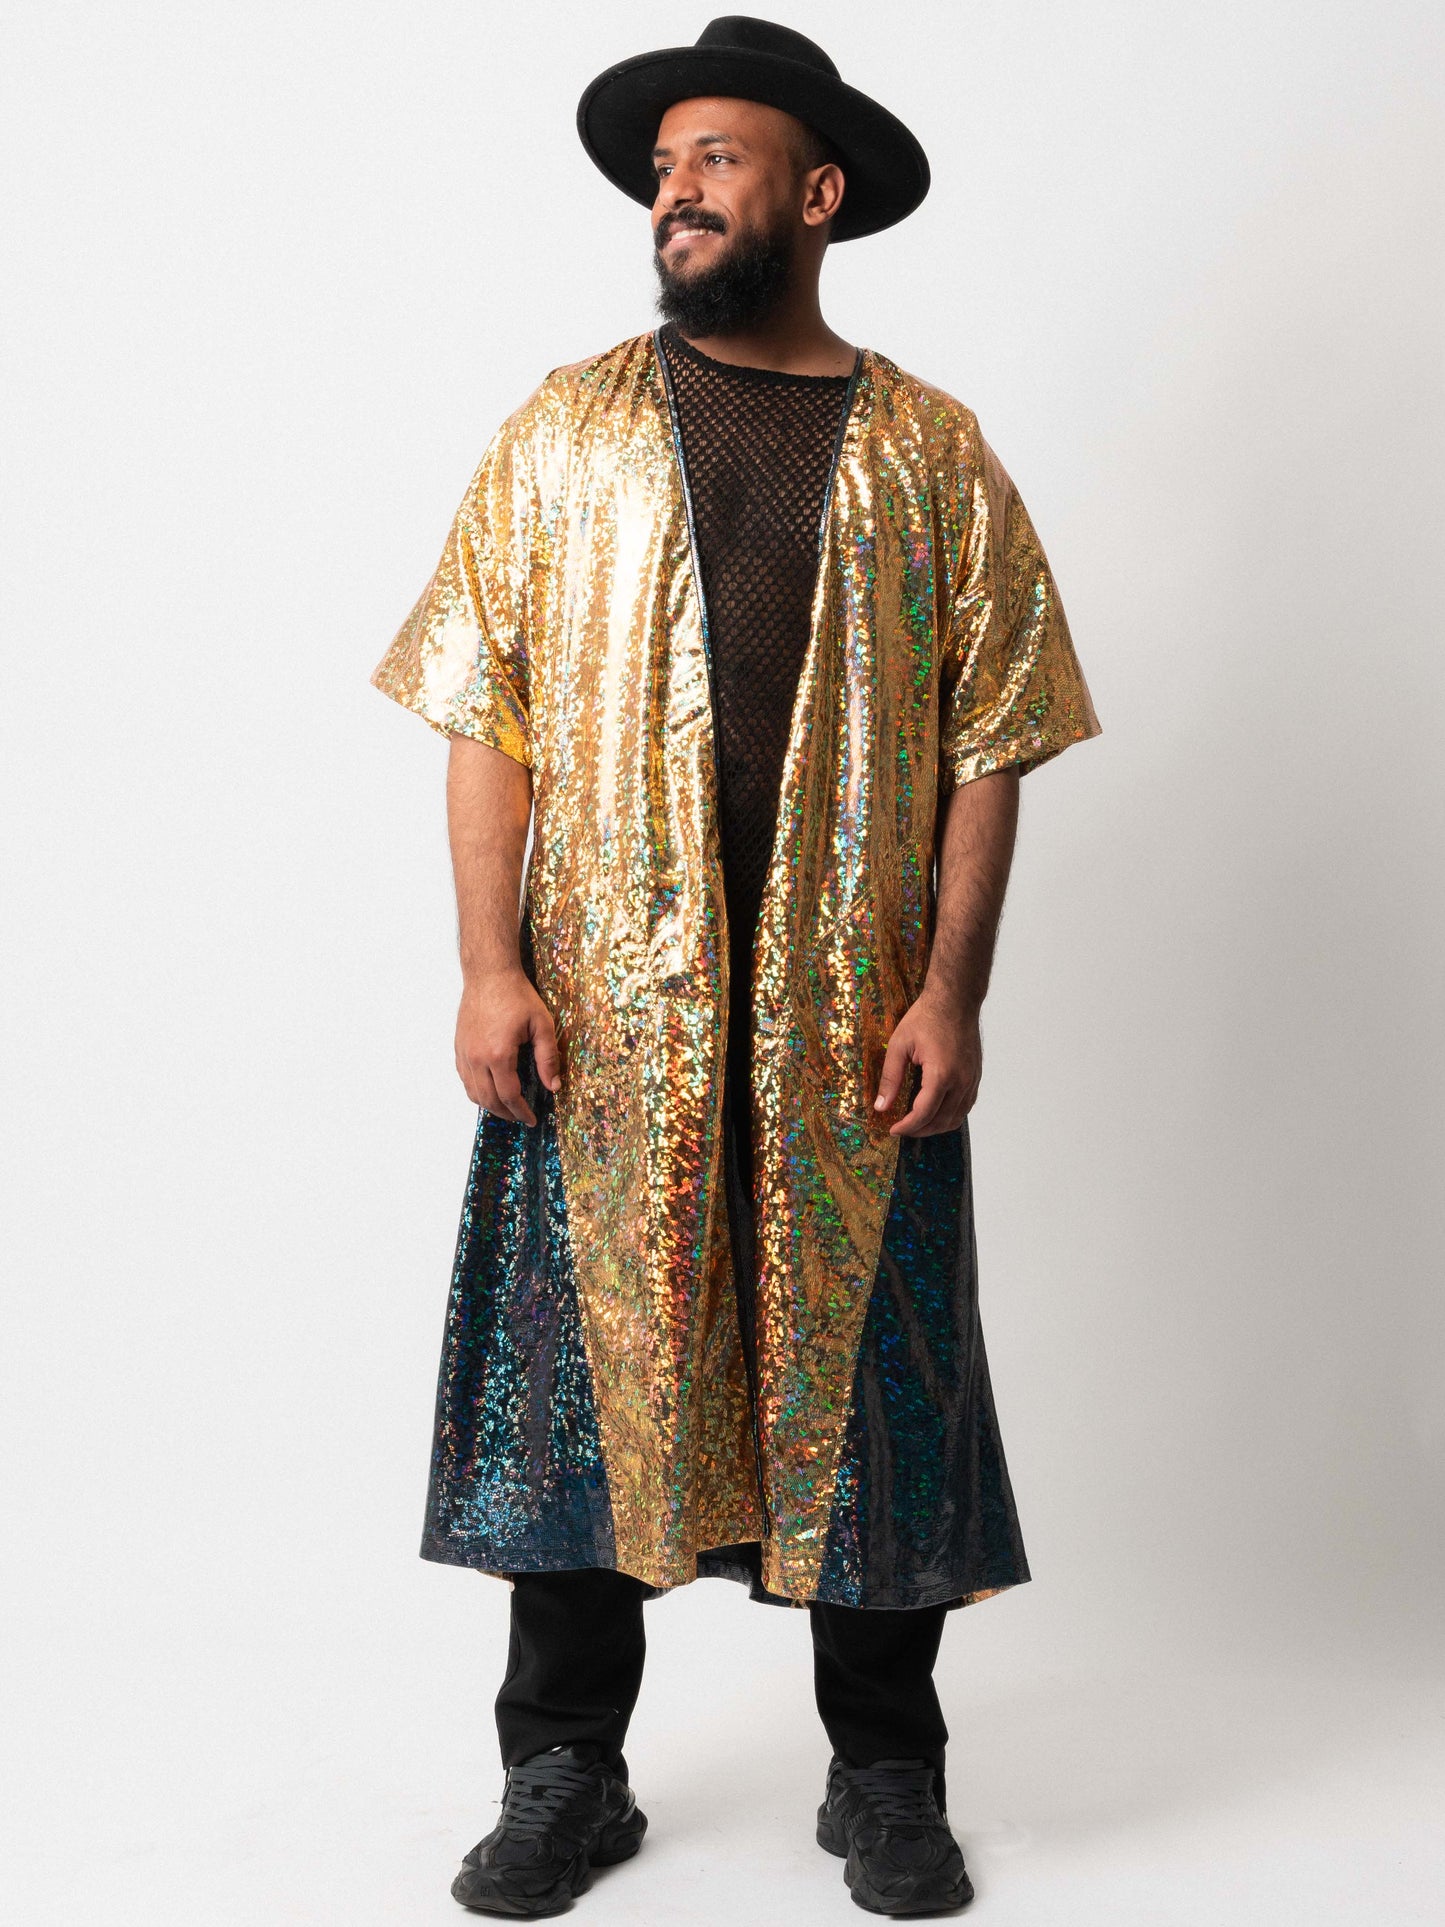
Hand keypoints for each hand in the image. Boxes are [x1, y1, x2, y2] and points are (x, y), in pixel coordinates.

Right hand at [454, 970, 561, 1125]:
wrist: (489, 975)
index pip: (509, 1096)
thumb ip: (548, 1058)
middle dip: (506, 1113)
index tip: (531, 1119)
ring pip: (473, 1092)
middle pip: (488, 1100)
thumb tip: (553, 1086)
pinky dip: (476, 1090)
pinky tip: (489, 1088)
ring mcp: (464, 1053)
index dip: (521, 1112)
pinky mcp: (459, 1047)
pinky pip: (464, 1078)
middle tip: (520, 1117)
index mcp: (498, 1055)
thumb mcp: (542, 1025)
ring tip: (506, 1107)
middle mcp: (476, 1058)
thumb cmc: (516, 996)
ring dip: (489, 1105)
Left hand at [873, 990, 981, 1136]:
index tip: (892, 1129)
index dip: (907, 1127)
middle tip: (902, 1128)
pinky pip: (965, 1106)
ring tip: (917, 1124)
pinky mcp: (976, 1076)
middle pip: (941, 1121)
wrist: (955, 1000)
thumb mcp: (899, 1045)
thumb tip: (881, 1106)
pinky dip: (950, 1115)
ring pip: (957, 1118)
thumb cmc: (926, 1017)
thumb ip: (890, 1078)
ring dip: (936, 1126)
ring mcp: (972, 1080)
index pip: (923, 1114)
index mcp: (941, 1074)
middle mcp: (961, 1081)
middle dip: (920, 1130)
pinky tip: (935, 1111)